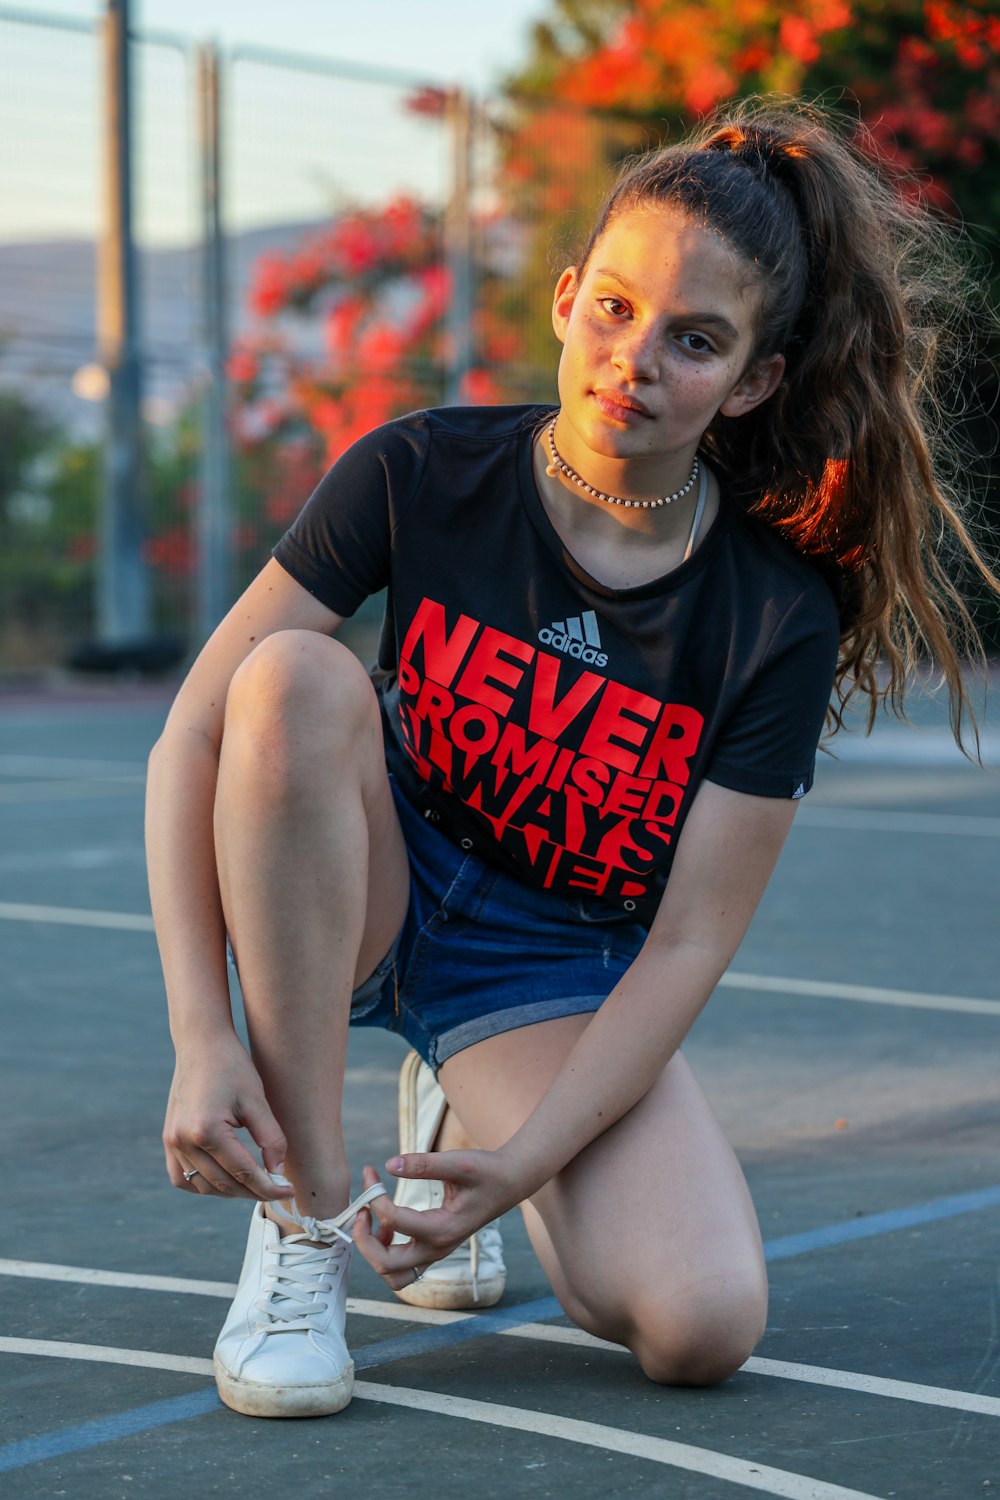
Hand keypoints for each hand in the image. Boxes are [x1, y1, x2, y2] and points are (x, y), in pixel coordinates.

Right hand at [162, 1033, 292, 1202]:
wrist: (201, 1044)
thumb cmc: (232, 1066)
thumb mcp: (257, 1100)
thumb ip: (270, 1139)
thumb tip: (277, 1173)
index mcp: (206, 1130)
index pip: (244, 1173)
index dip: (269, 1187)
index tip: (289, 1192)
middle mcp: (183, 1140)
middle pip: (224, 1184)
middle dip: (254, 1192)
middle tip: (278, 1189)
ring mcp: (172, 1142)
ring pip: (203, 1186)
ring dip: (230, 1191)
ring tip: (255, 1185)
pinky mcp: (168, 1140)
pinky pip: (182, 1177)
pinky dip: (204, 1185)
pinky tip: (225, 1180)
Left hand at [352, 1150, 517, 1292]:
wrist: (509, 1182)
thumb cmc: (486, 1170)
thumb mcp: (458, 1162)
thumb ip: (424, 1164)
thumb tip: (387, 1165)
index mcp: (442, 1228)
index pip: (392, 1221)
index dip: (374, 1197)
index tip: (371, 1172)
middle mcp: (438, 1248)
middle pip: (386, 1265)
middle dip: (363, 1238)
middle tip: (360, 1208)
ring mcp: (435, 1254)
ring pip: (392, 1276)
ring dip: (373, 1253)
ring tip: (370, 1221)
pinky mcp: (434, 1250)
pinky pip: (402, 1269)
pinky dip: (385, 1255)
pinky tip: (385, 1226)